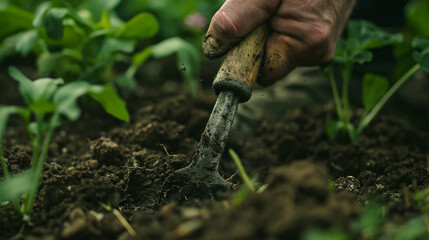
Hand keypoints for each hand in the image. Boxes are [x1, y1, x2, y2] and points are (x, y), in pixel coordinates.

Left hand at [203, 0, 355, 85]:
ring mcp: (321, 50)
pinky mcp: (322, 45)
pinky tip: (291, 11)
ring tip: (281, 8)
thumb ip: (240, 17)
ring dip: (270, 35)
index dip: (247, 55)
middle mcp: (316, 52)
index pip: (262, 72)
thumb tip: (213, 48)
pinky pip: (290, 47)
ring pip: (278, 55)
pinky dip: (283, 32)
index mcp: (305, 40)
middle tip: (264, 12)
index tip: (243, 36)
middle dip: (259, 41)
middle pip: (269, 64)